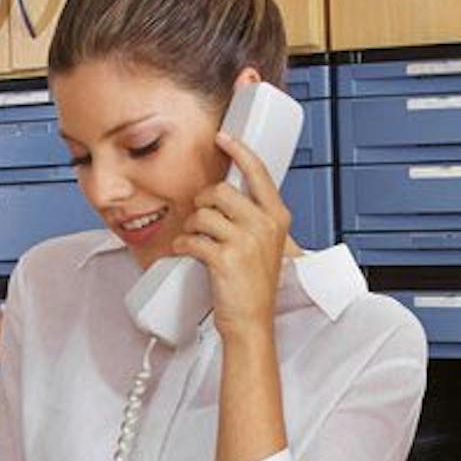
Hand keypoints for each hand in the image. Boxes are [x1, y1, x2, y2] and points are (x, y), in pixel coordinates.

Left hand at [174, 131, 293, 340]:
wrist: (251, 323)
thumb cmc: (254, 286)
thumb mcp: (267, 246)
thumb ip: (256, 217)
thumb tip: (229, 193)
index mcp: (278, 219)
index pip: (259, 173)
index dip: (239, 150)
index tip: (223, 137)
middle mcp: (266, 226)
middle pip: (221, 191)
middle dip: (203, 203)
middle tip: (201, 220)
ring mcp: (247, 242)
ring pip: (203, 214)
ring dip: (191, 226)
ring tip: (195, 240)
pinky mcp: (226, 258)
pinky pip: (191, 238)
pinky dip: (182, 245)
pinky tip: (186, 252)